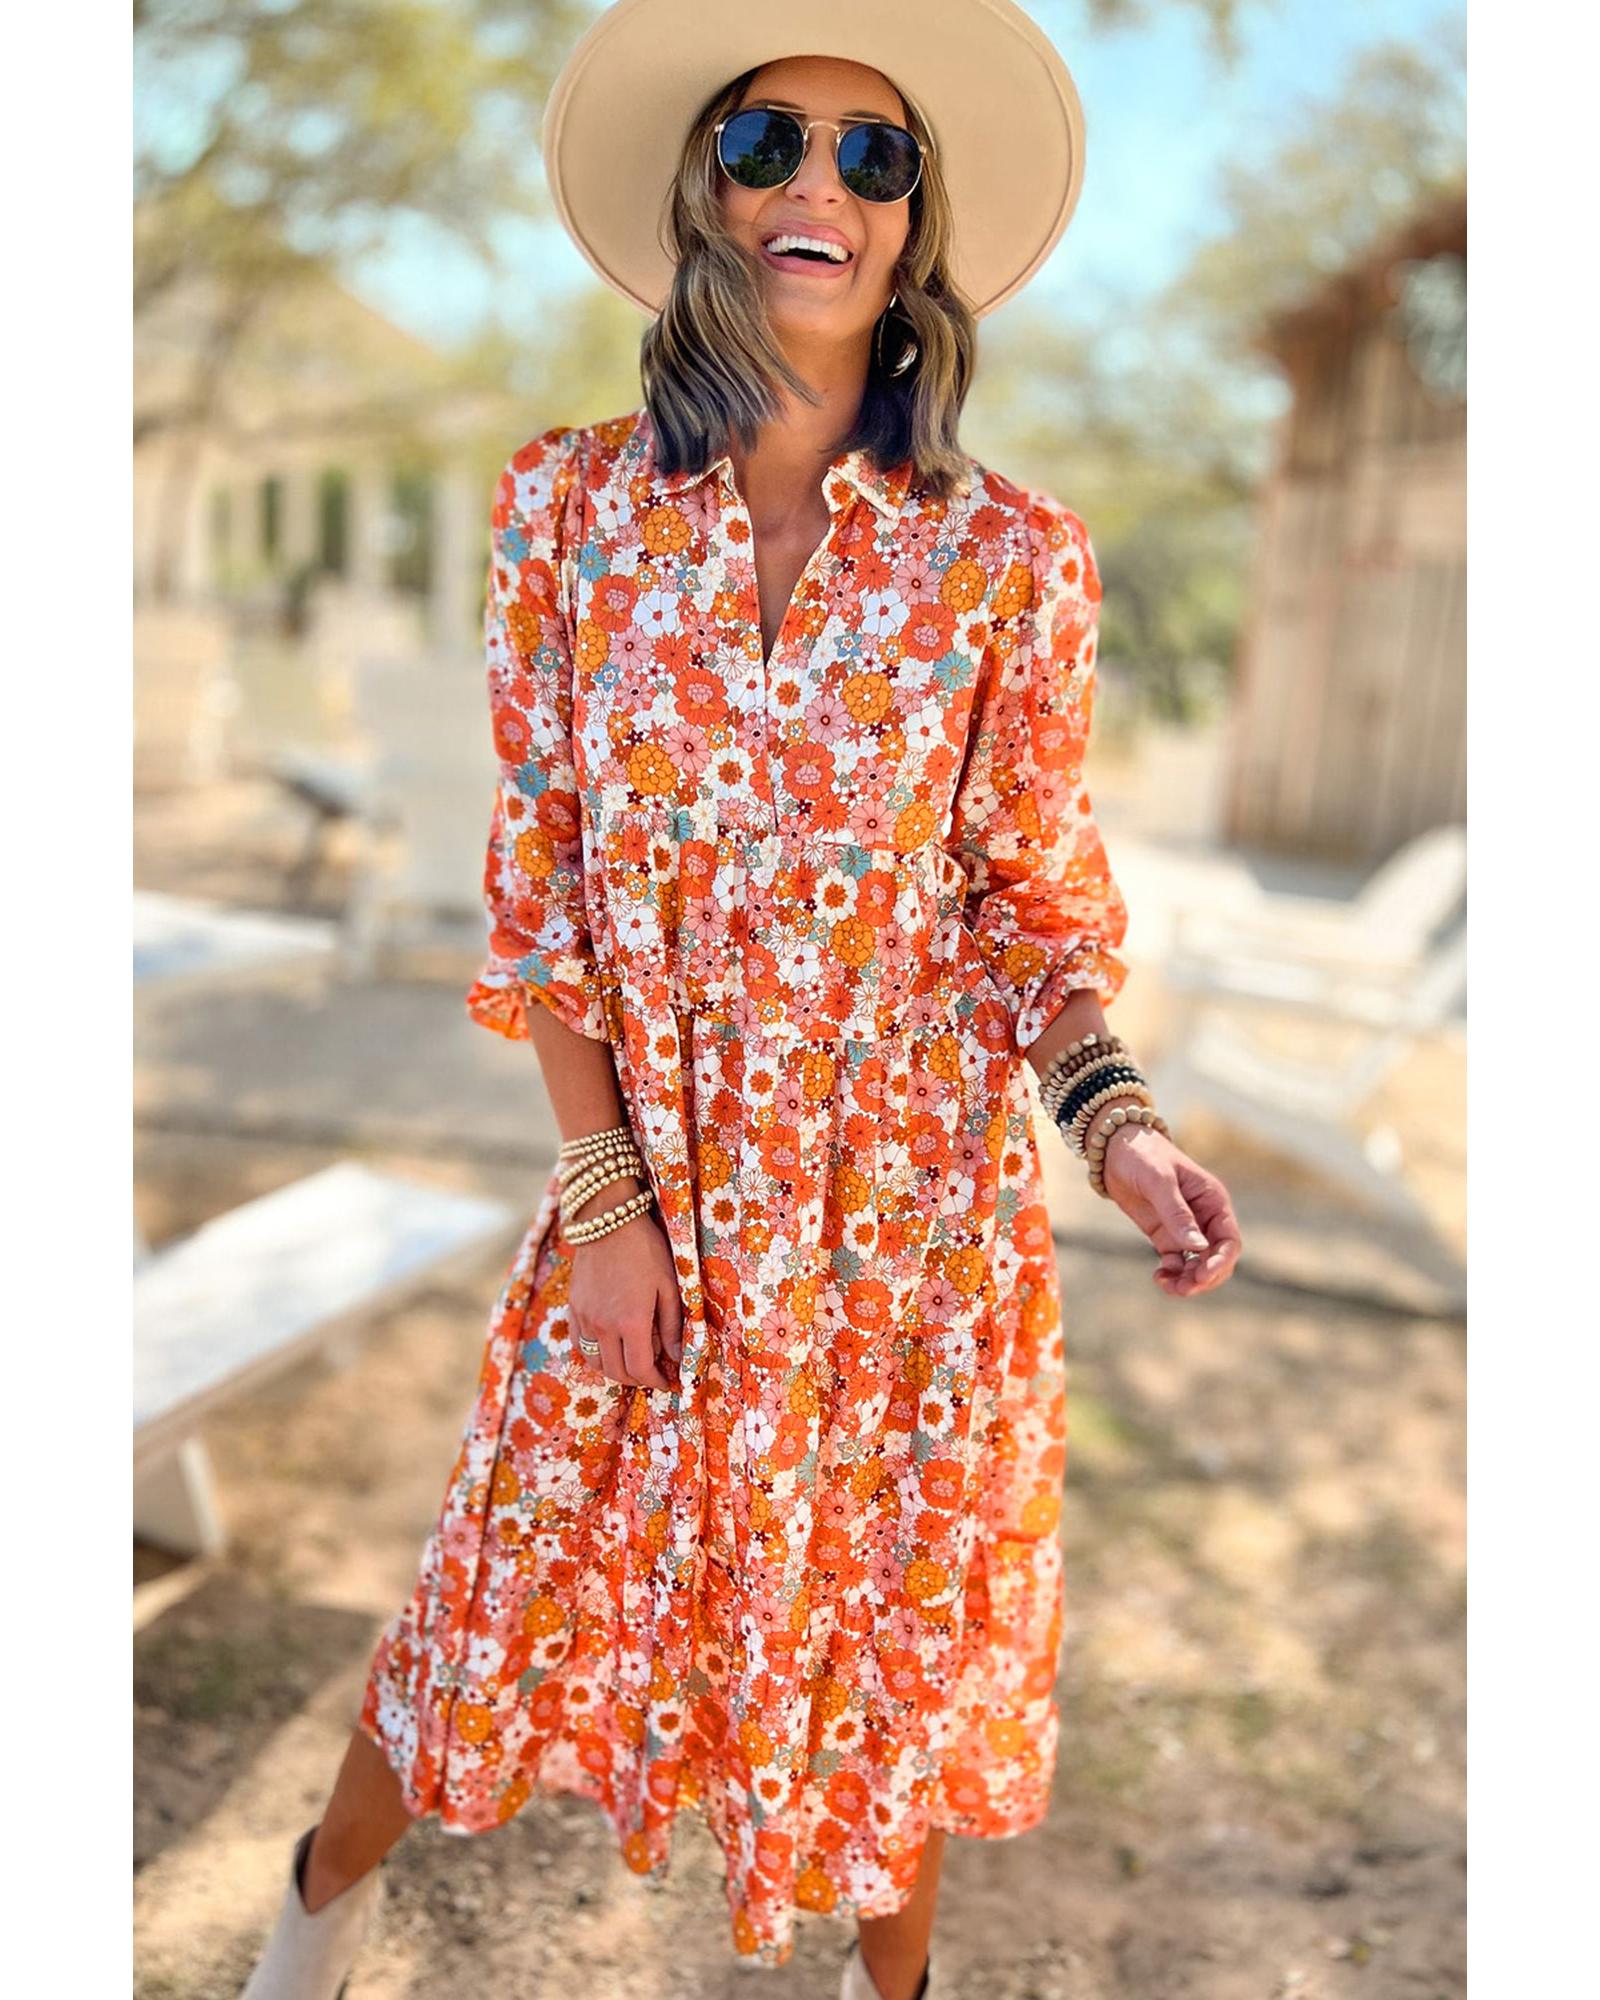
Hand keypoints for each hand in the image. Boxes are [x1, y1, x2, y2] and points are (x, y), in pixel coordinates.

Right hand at [566, 1187, 683, 1389]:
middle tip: (652, 1374)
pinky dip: (594, 1354)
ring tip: (632, 1362)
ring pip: (595, 1362)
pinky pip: (579, 1344)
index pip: (640, 1369)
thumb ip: (672, 1325)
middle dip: (637, 1380)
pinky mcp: (574, 1307)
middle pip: (617, 1372)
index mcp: (631, 1322)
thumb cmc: (645, 1249)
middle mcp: (603, 1326)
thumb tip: (677, 1357)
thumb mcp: (669, 1285)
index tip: (668, 1382)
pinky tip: (609, 1346)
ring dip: (615, 1370)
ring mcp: (585, 1318)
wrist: (607, 1220)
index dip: (656, 1382)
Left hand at [1099, 1121, 1241, 1297]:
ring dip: (1188, 1280)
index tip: (1202, 1276)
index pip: (1229, 1240)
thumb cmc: (1142, 1154)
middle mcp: (1204, 1217)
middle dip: (1205, 1277)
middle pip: (1217, 1258)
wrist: (1113, 1148)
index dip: (1220, 1262)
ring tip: (1168, 1286)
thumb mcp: (1160, 1181)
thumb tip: (1197, 1247)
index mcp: (1213, 1201)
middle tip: (1183, 1288)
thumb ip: (1177, 1214)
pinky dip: (1172, 1274)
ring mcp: (1185, 1228)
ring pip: (1197, 1264)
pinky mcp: (1165, 1235)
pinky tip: (1159, 1277)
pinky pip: (1176, 1262)